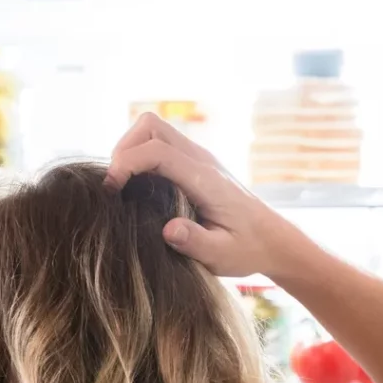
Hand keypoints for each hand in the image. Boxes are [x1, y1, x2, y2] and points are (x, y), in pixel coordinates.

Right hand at [105, 113, 290, 277]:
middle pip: (150, 126)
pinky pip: (160, 143)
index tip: (111, 190)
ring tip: (122, 185)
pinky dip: (140, 156)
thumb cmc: (247, 249)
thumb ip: (196, 242)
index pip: (158, 151)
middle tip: (114, 186)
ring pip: (153, 129)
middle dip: (124, 149)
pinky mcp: (194, 162)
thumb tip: (168, 229)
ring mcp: (198, 157)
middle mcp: (201, 160)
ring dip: (130, 150)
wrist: (271, 239)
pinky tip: (137, 187)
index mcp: (206, 179)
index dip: (127, 163)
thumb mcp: (222, 256)